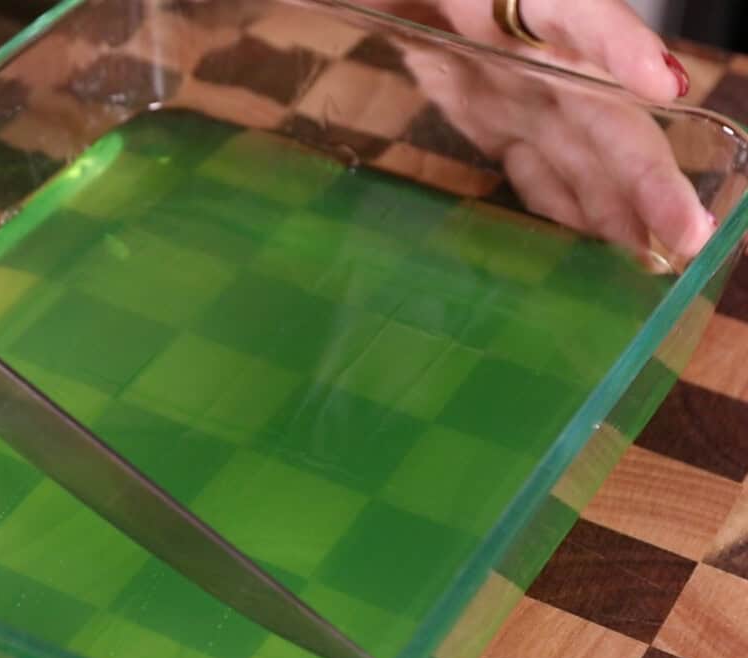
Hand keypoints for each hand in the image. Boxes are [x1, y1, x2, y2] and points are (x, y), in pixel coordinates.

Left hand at [364, 0, 713, 261]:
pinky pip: (539, 164)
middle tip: (687, 238)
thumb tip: (338, 9)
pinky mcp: (498, 113)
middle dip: (645, 172)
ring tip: (653, 266)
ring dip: (618, 208)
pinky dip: (564, 206)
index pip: (575, 10)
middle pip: (598, 110)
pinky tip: (589, 247)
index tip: (660, 85)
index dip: (618, 45)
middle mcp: (531, 45)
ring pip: (580, 150)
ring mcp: (518, 84)